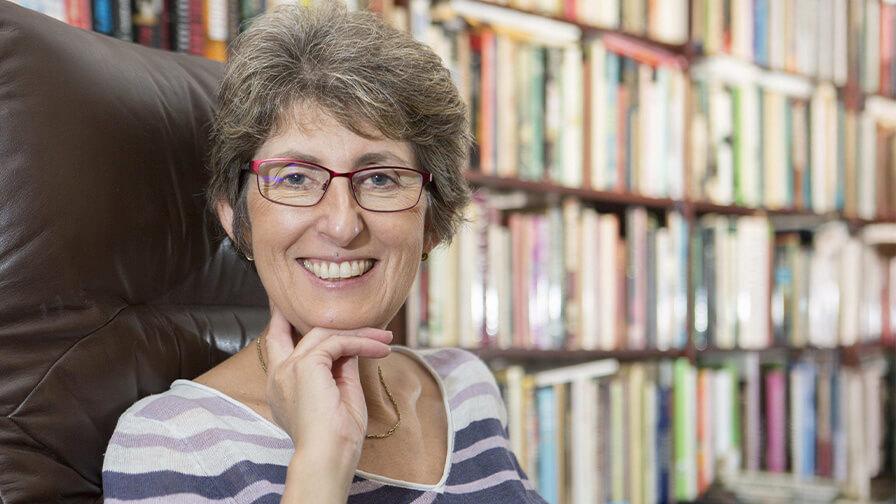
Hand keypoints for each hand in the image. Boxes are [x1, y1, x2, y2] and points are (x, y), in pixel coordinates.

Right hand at [262, 304, 392, 462]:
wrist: (327, 456)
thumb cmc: (335, 437)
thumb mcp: (339, 394)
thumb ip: (340, 367)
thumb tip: (352, 346)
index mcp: (281, 385)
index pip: (276, 345)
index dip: (282, 324)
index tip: (290, 309)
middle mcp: (278, 375)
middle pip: (290, 331)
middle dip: (307, 315)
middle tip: (331, 309)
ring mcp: (289, 369)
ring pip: (325, 334)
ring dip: (360, 335)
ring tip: (386, 342)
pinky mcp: (305, 365)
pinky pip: (339, 343)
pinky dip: (362, 343)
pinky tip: (381, 350)